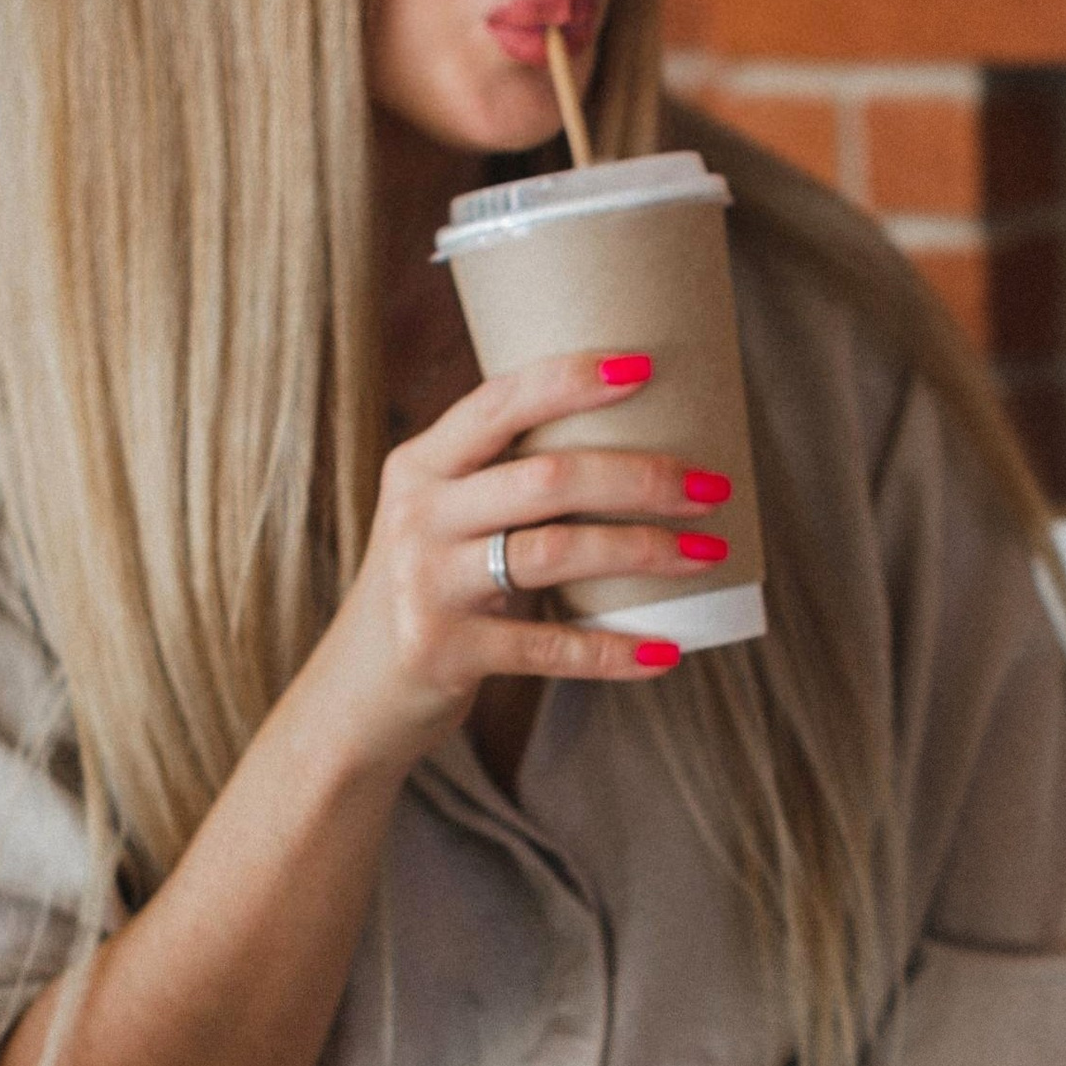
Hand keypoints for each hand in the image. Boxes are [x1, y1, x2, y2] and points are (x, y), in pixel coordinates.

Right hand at [309, 352, 729, 774]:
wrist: (353, 698)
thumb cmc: (430, 592)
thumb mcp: (440, 522)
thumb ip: (502, 482)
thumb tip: (632, 440)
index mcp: (421, 466)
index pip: (498, 402)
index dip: (571, 380)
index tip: (646, 367)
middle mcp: (419, 515)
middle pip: (547, 477)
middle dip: (640, 476)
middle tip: (712, 487)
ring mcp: (426, 585)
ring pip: (554, 553)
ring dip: (643, 550)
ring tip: (709, 553)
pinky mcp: (444, 652)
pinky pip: (547, 647)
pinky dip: (614, 651)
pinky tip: (667, 650)